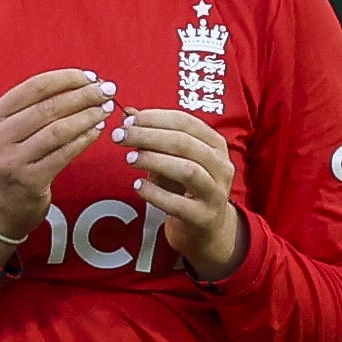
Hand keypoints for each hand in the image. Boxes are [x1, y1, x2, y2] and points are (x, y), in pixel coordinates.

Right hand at [0, 70, 116, 246]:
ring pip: (58, 130)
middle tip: (106, 90)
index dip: (66, 78)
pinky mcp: (30, 181)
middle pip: (49, 107)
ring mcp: (13, 160)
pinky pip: (64, 154)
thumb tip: (80, 83)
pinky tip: (98, 131)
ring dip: (87, 116)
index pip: (34, 87)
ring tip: (105, 109)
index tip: (90, 76)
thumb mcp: (8, 131)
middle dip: (83, 95)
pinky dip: (84, 139)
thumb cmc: (11, 161)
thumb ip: (33, 108)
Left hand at [117, 104, 243, 276]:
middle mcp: (221, 166)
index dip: (155, 118)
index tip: (128, 120)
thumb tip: (127, 112)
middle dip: (148, 136)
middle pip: (184, 143)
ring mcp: (216, 193)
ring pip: (187, 169)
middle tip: (120, 136)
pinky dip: (155, 194)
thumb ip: (152, 136)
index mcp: (216, 144)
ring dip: (154, 161)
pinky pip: (178, 204)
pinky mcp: (204, 217)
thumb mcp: (172, 158)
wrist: (207, 229)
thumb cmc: (186, 188)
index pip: (186, 122)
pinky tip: (138, 187)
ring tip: (129, 159)